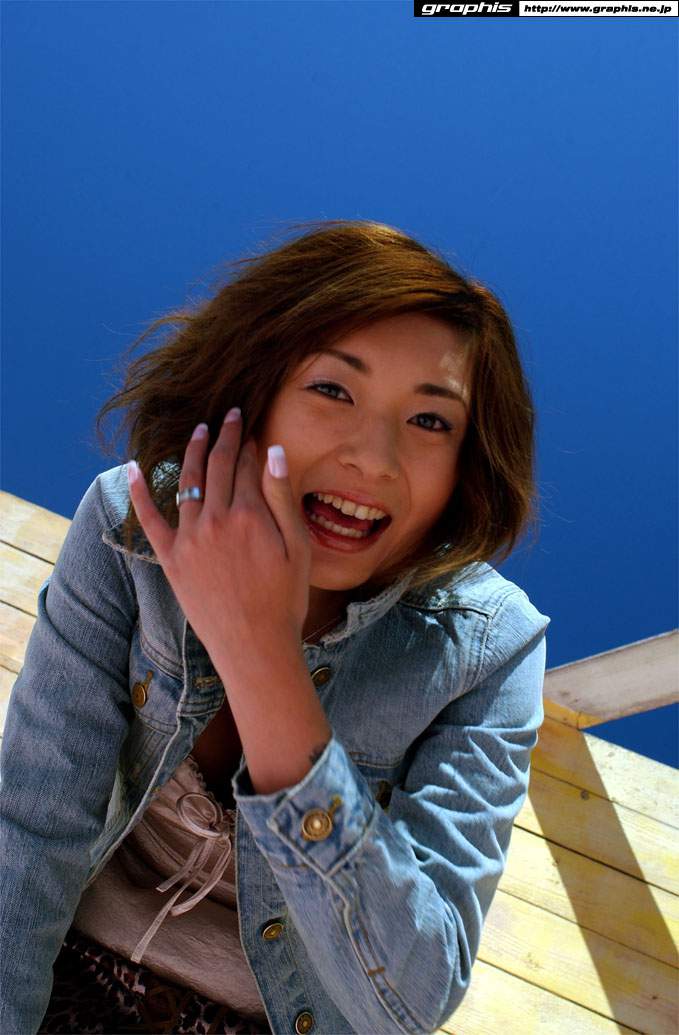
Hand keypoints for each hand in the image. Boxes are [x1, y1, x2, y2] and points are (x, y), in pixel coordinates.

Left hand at [126, 410, 311, 663]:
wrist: (254, 646)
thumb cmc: (285, 600)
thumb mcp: (298, 547)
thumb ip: (282, 497)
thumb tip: (273, 452)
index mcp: (250, 515)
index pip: (247, 466)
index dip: (250, 445)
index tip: (252, 429)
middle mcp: (216, 520)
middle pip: (218, 467)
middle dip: (224, 437)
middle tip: (229, 417)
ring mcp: (190, 538)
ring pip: (188, 484)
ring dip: (193, 453)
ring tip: (199, 432)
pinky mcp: (172, 558)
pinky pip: (150, 519)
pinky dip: (140, 492)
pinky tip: (134, 467)